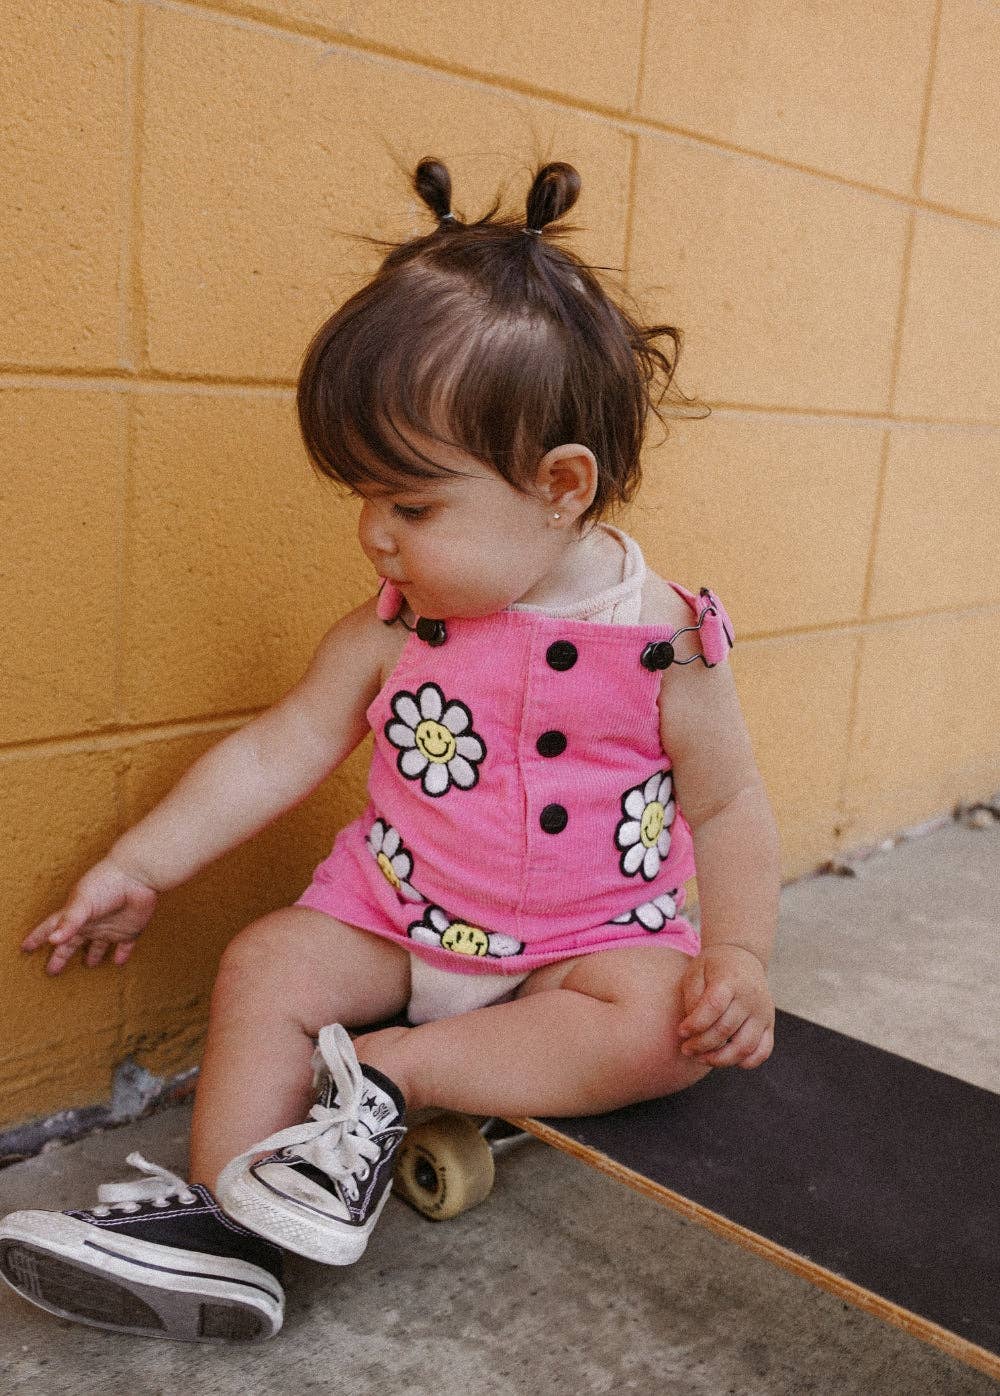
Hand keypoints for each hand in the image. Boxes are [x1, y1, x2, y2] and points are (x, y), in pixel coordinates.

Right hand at [21, 858, 158, 974]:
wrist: (137, 875)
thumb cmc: (106, 884)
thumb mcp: (83, 903)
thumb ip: (69, 922)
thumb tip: (53, 940)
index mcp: (75, 915)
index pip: (52, 928)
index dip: (38, 938)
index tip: (26, 947)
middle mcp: (91, 923)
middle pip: (73, 943)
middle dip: (62, 956)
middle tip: (52, 970)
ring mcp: (110, 926)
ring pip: (99, 946)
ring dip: (94, 955)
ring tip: (90, 964)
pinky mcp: (129, 929)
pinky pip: (125, 946)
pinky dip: (122, 955)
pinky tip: (119, 962)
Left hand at [677, 943, 774, 1069]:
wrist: (743, 956)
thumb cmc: (713, 967)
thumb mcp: (696, 971)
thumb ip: (693, 997)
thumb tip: (693, 1027)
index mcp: (730, 980)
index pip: (713, 1007)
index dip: (695, 1024)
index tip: (681, 1031)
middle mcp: (751, 998)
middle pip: (725, 1030)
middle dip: (701, 1045)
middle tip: (686, 1049)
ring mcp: (763, 1013)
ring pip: (745, 1046)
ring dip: (720, 1059)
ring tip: (701, 1058)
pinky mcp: (769, 1024)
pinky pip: (763, 1051)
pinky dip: (746, 1062)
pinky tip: (726, 1059)